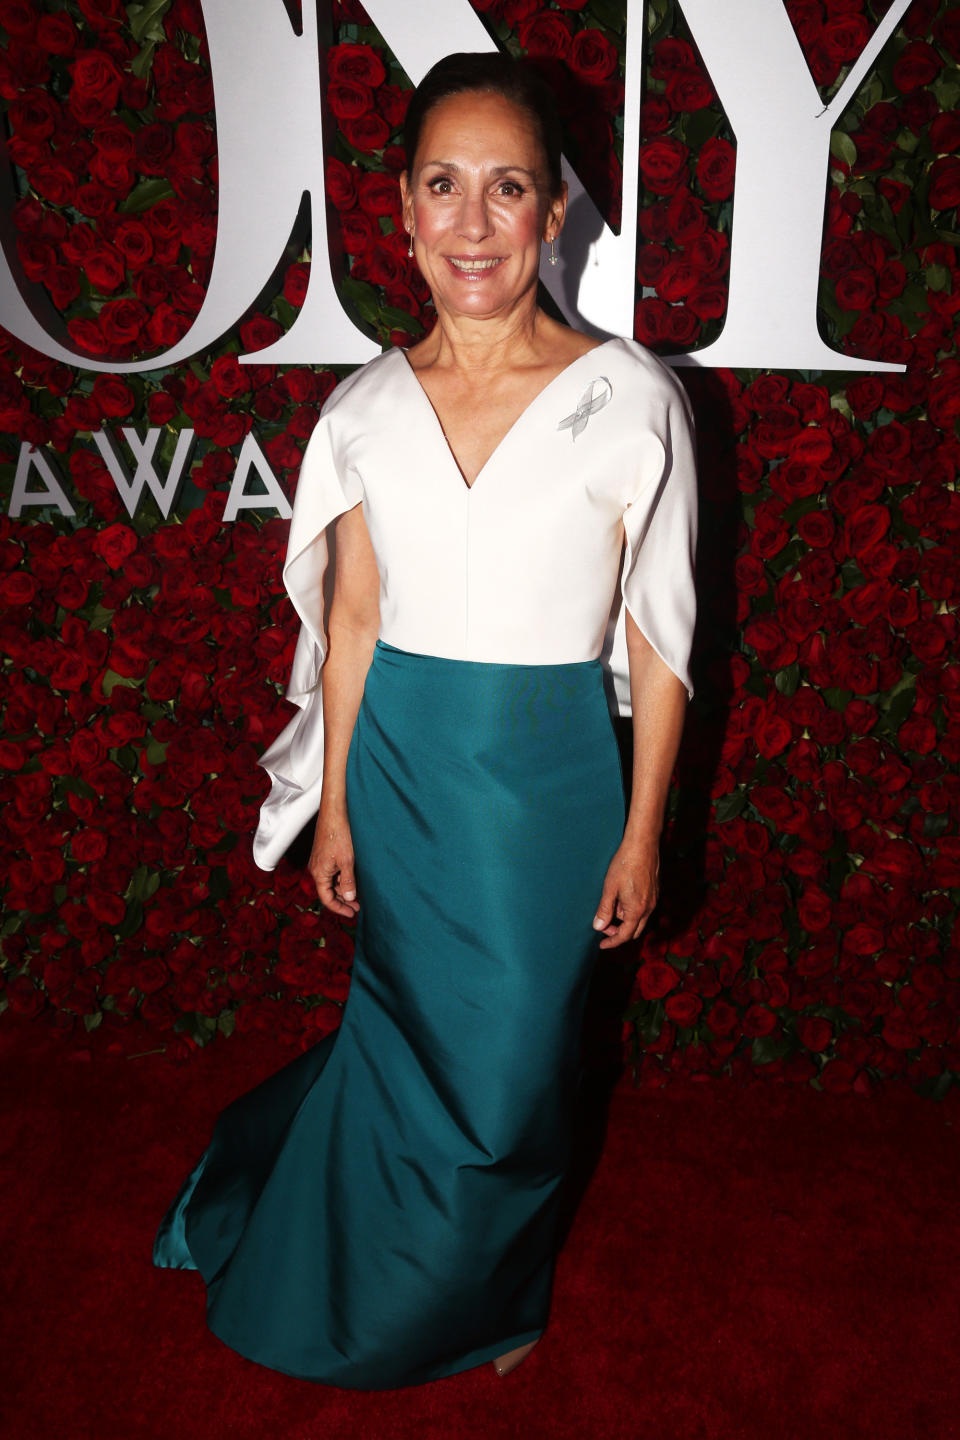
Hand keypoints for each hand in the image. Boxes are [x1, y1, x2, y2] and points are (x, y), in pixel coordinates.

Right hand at [309, 807, 358, 918]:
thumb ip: (347, 881)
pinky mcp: (325, 854)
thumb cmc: (339, 834)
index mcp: (319, 873)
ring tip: (358, 895)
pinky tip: (353, 879)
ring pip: (331, 881)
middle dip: (343, 900)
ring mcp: (320, 861)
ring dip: (344, 889)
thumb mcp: (347, 861)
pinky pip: (332, 872)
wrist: (335, 812)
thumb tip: (349, 898)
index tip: (352, 913)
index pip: (327, 899)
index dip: (340, 908)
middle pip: (328, 891)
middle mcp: (316, 869)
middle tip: (358, 906)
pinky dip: (342, 878)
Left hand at [592, 835, 658, 949]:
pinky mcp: (655, 892)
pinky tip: (622, 897)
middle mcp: (648, 908)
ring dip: (625, 919)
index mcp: (636, 910)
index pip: (625, 935)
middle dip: (619, 932)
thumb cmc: (625, 864)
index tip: (602, 945)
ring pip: (639, 919)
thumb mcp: (609, 888)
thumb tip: (598, 927)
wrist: (643, 845)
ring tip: (611, 904)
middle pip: (634, 931)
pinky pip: (643, 909)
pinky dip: (632, 910)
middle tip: (604, 925)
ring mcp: (653, 900)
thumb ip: (604, 909)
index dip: (612, 942)